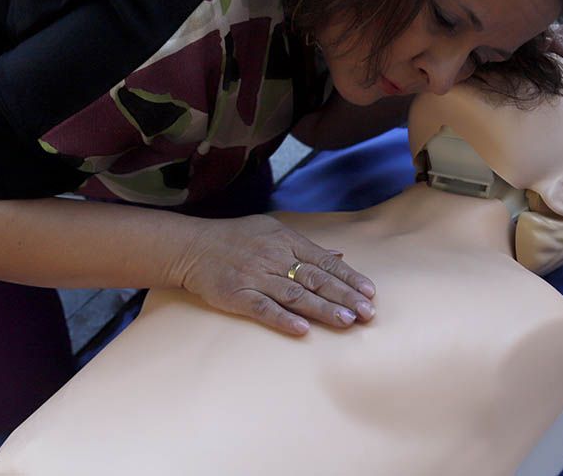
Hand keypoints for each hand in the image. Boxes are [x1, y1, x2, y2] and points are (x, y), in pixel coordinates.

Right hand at [173, 214, 376, 335]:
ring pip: (294, 294)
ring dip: (322, 309)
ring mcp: (255, 277)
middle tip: (367, 313)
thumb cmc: (236, 238)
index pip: (323, 261)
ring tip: (346, 322)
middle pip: (315, 279)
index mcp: (285, 241)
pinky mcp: (236, 295)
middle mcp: (273, 258)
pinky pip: (263, 308)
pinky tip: (302, 330)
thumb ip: (306, 246)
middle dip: (344, 296)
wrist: (193, 247)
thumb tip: (339, 255)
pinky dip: (283, 319)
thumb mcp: (273, 231)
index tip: (369, 292)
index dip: (348, 277)